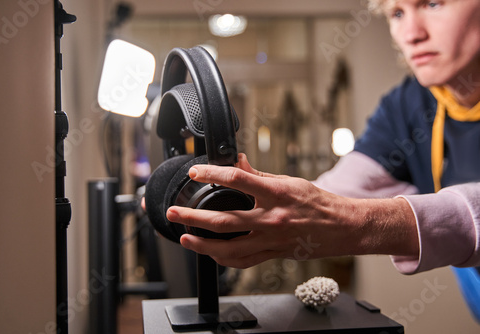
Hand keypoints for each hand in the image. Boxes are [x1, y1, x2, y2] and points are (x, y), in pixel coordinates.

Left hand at [166, 153, 418, 268]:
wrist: (342, 227)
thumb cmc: (318, 202)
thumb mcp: (289, 181)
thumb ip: (259, 175)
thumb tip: (238, 161)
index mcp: (276, 194)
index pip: (237, 180)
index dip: (212, 173)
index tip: (196, 172)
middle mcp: (271, 218)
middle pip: (224, 221)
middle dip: (193, 217)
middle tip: (175, 212)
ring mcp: (271, 240)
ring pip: (229, 249)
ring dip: (202, 244)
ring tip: (184, 237)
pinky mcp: (273, 254)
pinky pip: (243, 261)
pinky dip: (223, 258)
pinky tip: (211, 254)